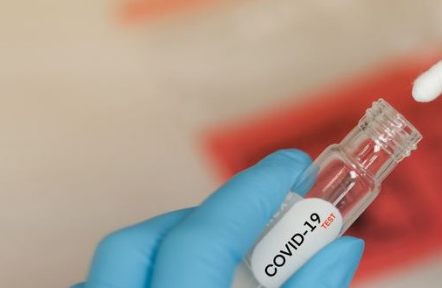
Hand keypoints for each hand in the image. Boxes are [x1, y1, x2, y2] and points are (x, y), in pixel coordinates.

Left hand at [71, 150, 363, 287]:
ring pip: (113, 267)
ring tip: (223, 261)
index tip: (293, 166)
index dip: (252, 193)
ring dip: (169, 247)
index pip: (204, 240)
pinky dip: (144, 274)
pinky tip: (179, 282)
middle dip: (204, 218)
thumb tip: (339, 246)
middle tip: (259, 221)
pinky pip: (102, 287)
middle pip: (138, 243)